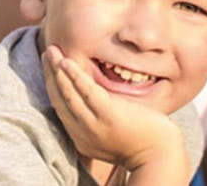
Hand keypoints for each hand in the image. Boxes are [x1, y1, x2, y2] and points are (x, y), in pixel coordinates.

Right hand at [42, 45, 187, 174]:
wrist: (159, 154)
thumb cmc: (142, 140)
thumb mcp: (110, 133)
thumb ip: (97, 120)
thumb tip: (93, 99)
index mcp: (81, 137)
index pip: (61, 108)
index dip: (53, 86)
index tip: (51, 68)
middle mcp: (82, 133)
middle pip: (60, 99)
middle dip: (50, 74)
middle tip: (48, 53)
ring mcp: (94, 125)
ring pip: (68, 94)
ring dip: (56, 70)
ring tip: (52, 51)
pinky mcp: (108, 115)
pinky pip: (86, 92)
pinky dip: (74, 76)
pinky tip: (66, 62)